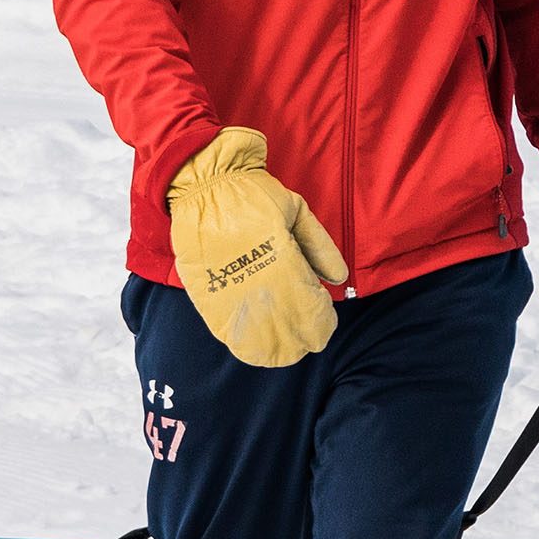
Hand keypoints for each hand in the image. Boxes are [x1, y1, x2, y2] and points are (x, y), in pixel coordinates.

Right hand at [167, 128, 347, 368]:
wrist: (205, 182)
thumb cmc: (256, 196)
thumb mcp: (297, 212)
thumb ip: (319, 246)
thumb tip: (337, 279)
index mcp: (281, 256)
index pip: (305, 303)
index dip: (317, 322)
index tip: (325, 329)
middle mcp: (253, 275)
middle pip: (280, 322)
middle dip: (297, 339)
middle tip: (307, 346)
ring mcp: (225, 283)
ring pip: (250, 328)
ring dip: (267, 346)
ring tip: (282, 356)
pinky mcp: (201, 286)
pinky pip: (220, 321)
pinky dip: (236, 337)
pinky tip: (249, 349)